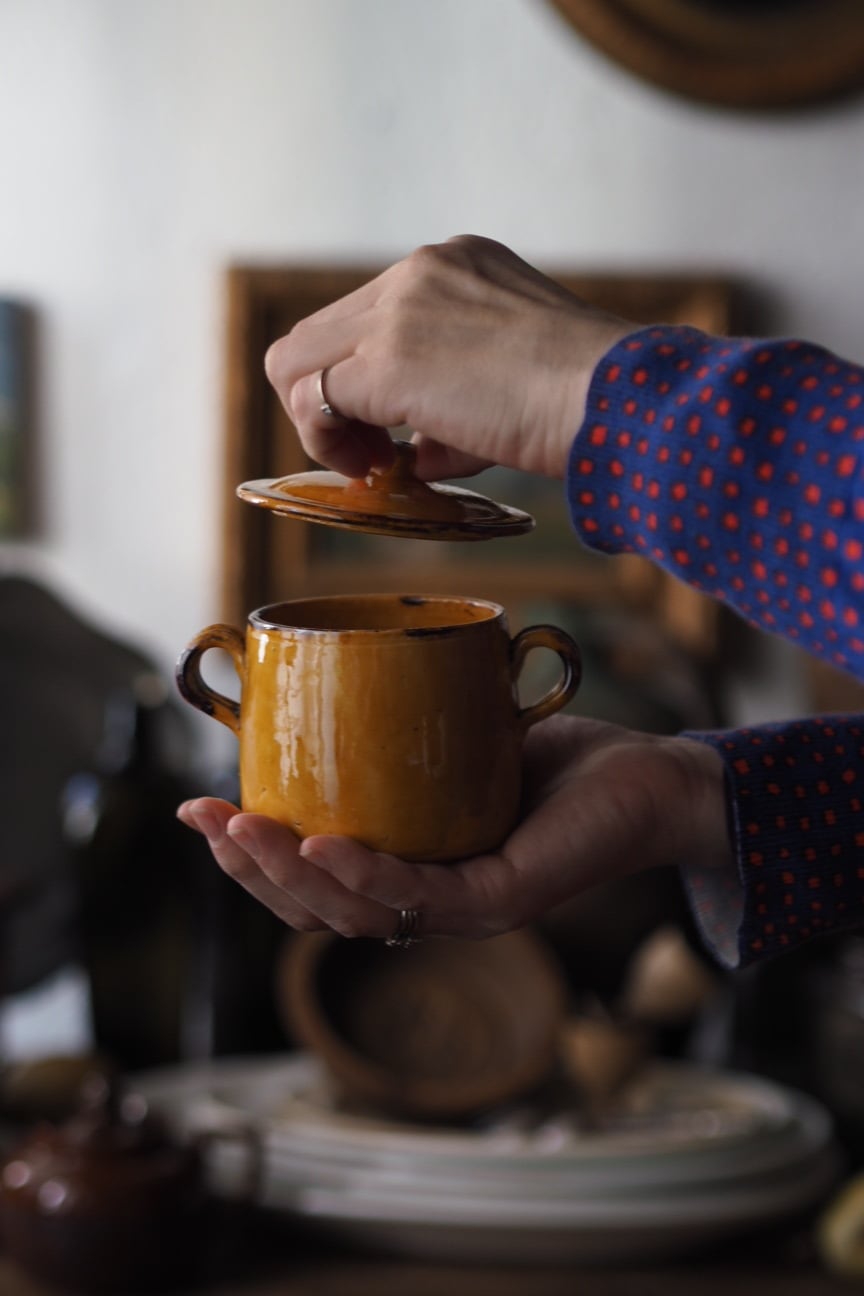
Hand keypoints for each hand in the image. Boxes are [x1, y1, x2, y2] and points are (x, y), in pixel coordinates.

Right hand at [177, 717, 730, 941]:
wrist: (652, 779)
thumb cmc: (555, 760)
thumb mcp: (458, 739)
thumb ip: (396, 729)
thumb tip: (325, 669)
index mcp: (408, 871)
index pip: (314, 886)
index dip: (253, 861)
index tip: (203, 810)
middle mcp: (429, 902)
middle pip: (321, 911)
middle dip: (254, 871)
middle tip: (207, 820)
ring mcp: (468, 908)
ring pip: (360, 915)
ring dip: (293, 877)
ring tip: (246, 830)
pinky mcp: (508, 899)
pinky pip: (425, 898)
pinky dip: (368, 875)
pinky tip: (324, 843)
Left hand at [264, 235, 632, 481]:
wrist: (614, 397)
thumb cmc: (586, 398)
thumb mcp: (511, 380)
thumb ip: (450, 406)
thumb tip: (413, 455)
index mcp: (454, 266)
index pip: (365, 316)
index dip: (360, 381)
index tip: (388, 433)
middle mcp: (418, 272)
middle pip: (316, 334)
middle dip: (329, 401)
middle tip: (368, 455)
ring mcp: (398, 311)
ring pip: (295, 362)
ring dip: (317, 422)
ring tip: (366, 464)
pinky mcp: (388, 361)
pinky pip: (314, 399)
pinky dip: (327, 442)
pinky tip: (371, 467)